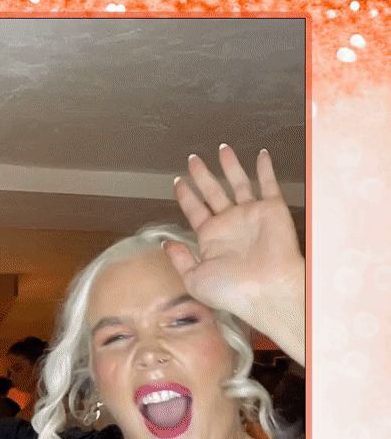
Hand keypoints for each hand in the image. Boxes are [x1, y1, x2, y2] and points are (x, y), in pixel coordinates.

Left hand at [167, 146, 304, 363]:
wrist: (267, 289)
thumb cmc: (231, 290)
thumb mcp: (194, 278)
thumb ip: (179, 259)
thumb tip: (165, 244)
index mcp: (210, 238)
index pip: (195, 210)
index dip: (185, 195)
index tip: (177, 181)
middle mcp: (229, 223)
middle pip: (213, 192)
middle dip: (202, 175)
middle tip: (192, 159)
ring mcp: (250, 214)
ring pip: (238, 183)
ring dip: (230, 165)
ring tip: (222, 148)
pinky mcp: (272, 209)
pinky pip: (268, 184)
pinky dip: (265, 169)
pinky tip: (261, 155)